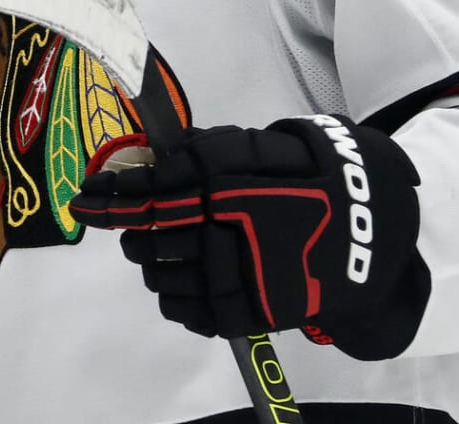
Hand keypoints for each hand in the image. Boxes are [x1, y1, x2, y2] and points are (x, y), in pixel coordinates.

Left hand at [70, 114, 425, 358]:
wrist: (370, 228)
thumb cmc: (308, 176)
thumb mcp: (254, 146)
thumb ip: (200, 153)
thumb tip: (147, 161)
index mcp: (226, 181)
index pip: (149, 193)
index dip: (112, 196)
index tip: (88, 199)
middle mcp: (229, 227)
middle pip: (150, 237)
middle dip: (133, 230)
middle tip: (134, 226)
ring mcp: (241, 274)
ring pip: (163, 278)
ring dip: (152, 265)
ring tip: (161, 255)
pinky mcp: (253, 311)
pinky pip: (192, 312)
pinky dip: (177, 299)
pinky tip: (183, 283)